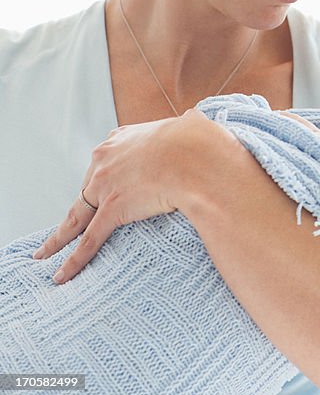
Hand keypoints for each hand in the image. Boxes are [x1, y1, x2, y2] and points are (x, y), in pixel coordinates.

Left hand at [32, 109, 211, 283]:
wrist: (199, 155)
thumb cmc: (199, 140)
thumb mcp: (186, 127)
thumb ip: (182, 128)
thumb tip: (195, 120)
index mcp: (121, 138)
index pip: (105, 162)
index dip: (104, 177)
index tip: (105, 185)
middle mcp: (105, 160)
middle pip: (87, 190)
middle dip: (82, 208)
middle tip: (74, 227)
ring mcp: (105, 185)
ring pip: (77, 217)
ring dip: (59, 239)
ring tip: (45, 254)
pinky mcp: (113, 209)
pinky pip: (90, 239)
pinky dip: (74, 259)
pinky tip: (62, 274)